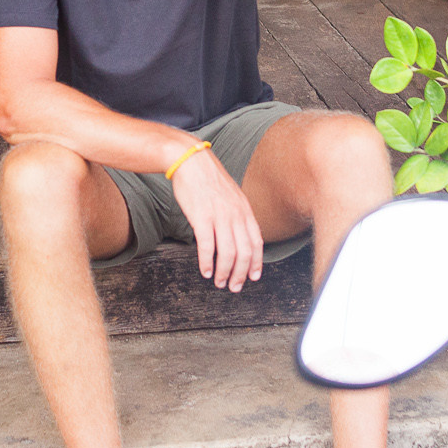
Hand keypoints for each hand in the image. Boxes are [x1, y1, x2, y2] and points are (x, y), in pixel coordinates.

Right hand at [169, 147, 263, 291]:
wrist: (190, 161)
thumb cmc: (208, 179)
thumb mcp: (232, 195)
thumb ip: (237, 214)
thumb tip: (238, 234)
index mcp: (245, 209)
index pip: (256, 242)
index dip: (256, 262)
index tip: (254, 276)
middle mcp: (236, 215)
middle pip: (244, 252)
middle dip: (241, 274)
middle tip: (234, 286)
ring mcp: (220, 216)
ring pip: (228, 253)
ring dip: (224, 272)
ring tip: (219, 282)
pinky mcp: (202, 218)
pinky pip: (207, 247)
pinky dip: (207, 263)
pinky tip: (204, 271)